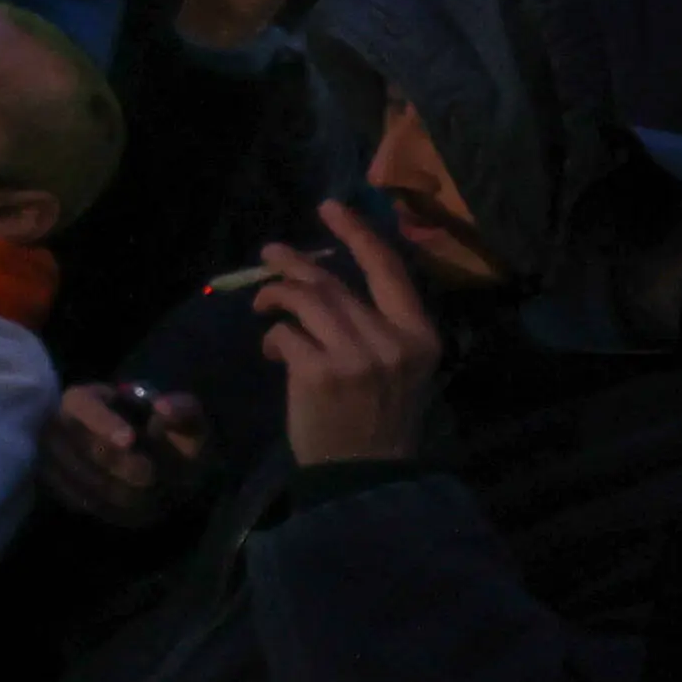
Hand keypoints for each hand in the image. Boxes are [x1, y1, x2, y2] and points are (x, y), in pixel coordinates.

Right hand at [39, 381, 210, 526]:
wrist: (153, 462)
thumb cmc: (166, 433)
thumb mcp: (185, 417)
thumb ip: (183, 409)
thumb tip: (163, 408)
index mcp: (84, 399)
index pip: (81, 405)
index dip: (102, 422)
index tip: (129, 439)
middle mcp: (58, 426)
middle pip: (79, 445)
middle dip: (117, 462)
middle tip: (150, 474)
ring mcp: (52, 458)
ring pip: (77, 475)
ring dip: (116, 487)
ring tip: (147, 490)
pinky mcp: (57, 487)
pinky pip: (77, 499)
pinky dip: (108, 504)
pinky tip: (131, 503)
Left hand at [256, 199, 441, 466]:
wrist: (366, 474)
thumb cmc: (379, 417)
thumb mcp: (397, 367)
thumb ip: (372, 324)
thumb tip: (319, 281)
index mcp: (419, 334)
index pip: (389, 269)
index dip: (358, 233)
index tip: (330, 207)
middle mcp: (392, 340)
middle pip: (332, 283)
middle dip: (294, 264)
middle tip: (269, 254)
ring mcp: (356, 355)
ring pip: (304, 301)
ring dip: (275, 296)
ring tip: (262, 303)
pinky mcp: (320, 372)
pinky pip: (285, 334)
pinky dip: (273, 338)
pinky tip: (275, 353)